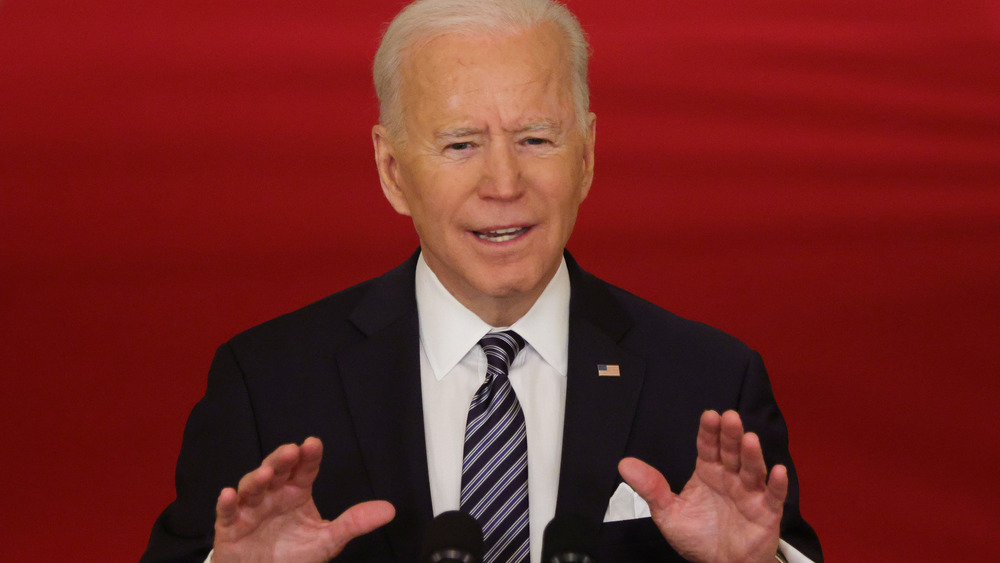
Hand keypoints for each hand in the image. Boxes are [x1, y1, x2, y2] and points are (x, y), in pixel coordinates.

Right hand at [213, 437, 394, 562]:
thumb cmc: (294, 555)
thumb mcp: (328, 540)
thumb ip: (355, 523)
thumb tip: (389, 510)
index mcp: (296, 492)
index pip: (304, 469)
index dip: (308, 456)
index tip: (313, 443)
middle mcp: (273, 495)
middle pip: (276, 470)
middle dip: (282, 460)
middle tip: (291, 451)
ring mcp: (250, 509)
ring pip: (251, 487)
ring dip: (256, 479)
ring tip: (265, 474)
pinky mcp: (229, 528)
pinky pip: (226, 513)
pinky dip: (226, 503)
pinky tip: (228, 494)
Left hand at [618, 410, 785, 562]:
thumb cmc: (698, 537)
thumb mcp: (668, 513)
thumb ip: (651, 488)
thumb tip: (624, 464)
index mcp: (708, 473)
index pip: (708, 446)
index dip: (709, 431)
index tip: (709, 415)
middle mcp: (730, 477)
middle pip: (731, 452)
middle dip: (730, 435)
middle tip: (730, 418)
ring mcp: (750, 493)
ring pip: (753, 469)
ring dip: (752, 454)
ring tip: (749, 440)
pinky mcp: (766, 512)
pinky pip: (774, 496)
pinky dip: (777, 484)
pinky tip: (777, 470)